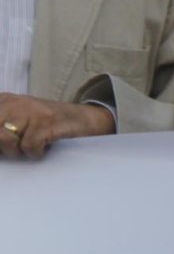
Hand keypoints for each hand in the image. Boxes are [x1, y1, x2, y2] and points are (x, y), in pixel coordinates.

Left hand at [0, 95, 114, 159]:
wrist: (85, 119)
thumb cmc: (47, 125)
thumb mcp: (17, 121)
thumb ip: (1, 130)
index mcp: (4, 100)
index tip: (7, 142)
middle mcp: (15, 102)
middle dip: (3, 145)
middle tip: (17, 147)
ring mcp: (32, 110)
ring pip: (6, 139)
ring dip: (17, 151)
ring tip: (30, 146)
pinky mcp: (47, 121)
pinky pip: (28, 146)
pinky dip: (36, 152)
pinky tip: (44, 148)